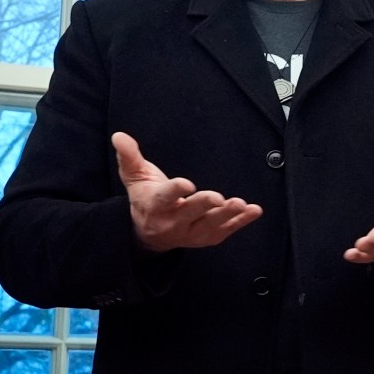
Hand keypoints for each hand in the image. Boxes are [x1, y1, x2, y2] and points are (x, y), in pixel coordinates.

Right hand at [115, 133, 262, 251]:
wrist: (148, 233)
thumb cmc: (145, 198)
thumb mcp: (134, 176)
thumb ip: (129, 156)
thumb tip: (119, 135)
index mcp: (155, 204)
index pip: (164, 198)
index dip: (175, 191)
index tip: (186, 184)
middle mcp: (172, 222)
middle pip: (189, 213)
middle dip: (204, 205)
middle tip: (219, 197)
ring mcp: (190, 233)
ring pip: (209, 226)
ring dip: (227, 216)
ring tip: (242, 204)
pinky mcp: (206, 238)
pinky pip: (225, 231)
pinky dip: (241, 223)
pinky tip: (255, 211)